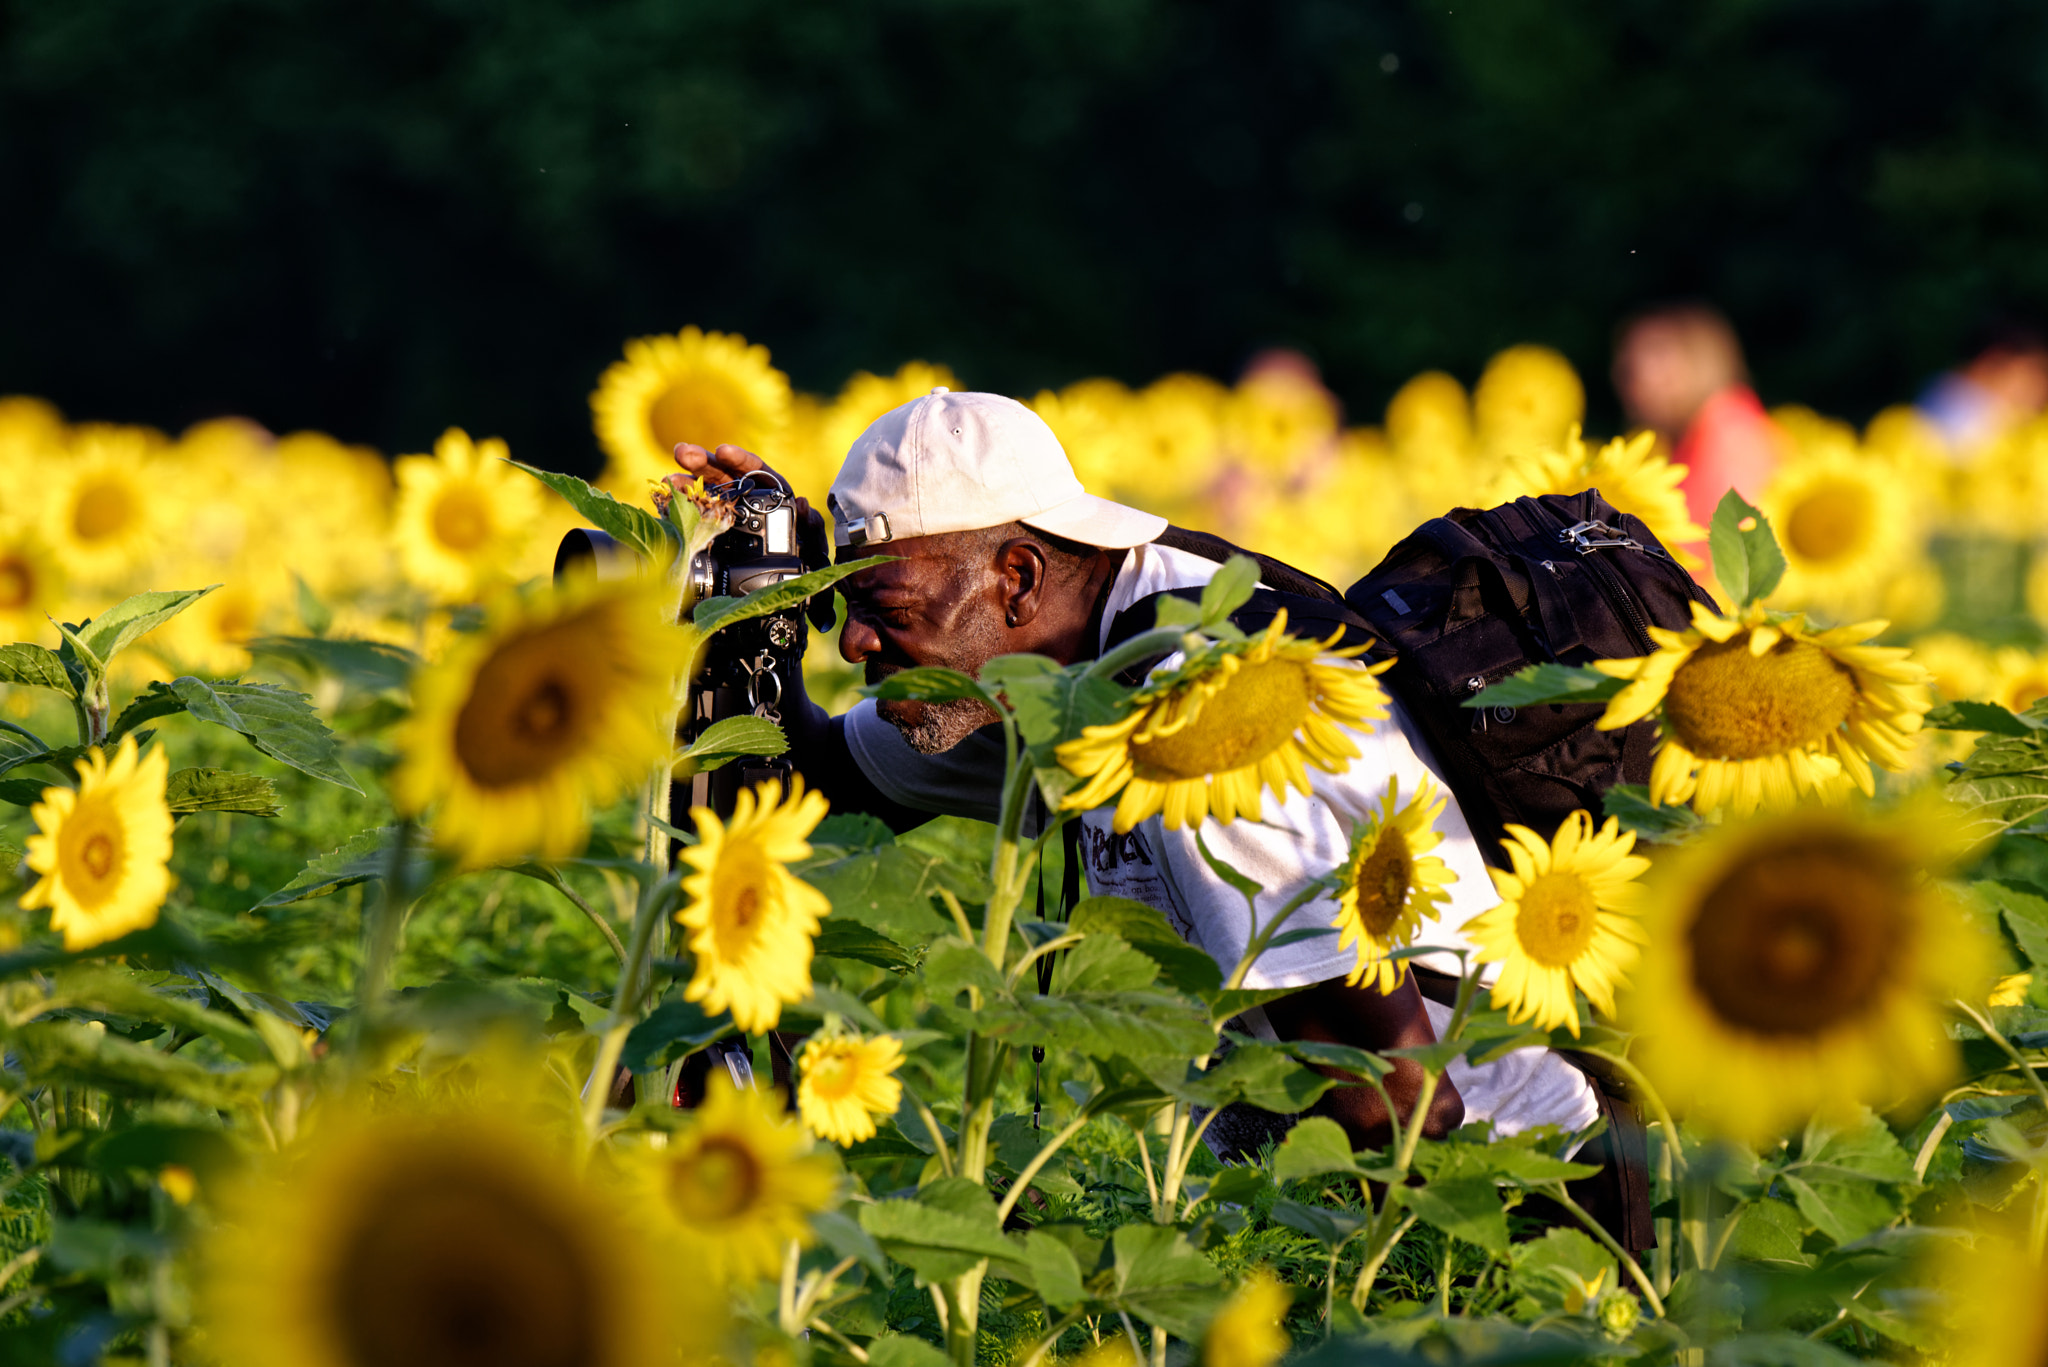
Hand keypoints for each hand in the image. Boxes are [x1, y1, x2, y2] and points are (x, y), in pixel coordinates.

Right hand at [669, 443, 835, 622]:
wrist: (778, 604)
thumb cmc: (802, 574)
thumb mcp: (814, 557)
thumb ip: (813, 534)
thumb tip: (805, 505)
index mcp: (773, 500)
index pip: (757, 472)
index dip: (741, 460)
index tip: (723, 452)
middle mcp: (745, 503)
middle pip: (724, 477)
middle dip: (703, 463)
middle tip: (683, 453)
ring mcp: (724, 517)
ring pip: (704, 496)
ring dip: (686, 484)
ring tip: (669, 477)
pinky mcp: (708, 536)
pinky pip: (692, 519)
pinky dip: (677, 510)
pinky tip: (663, 503)